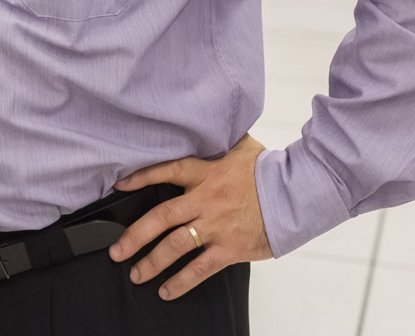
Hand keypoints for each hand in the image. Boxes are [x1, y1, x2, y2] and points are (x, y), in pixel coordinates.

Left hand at [107, 134, 274, 300]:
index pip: (166, 171)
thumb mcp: (243, 147)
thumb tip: (213, 124)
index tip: (120, 186)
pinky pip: (200, 268)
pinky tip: (166, 290)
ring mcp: (217, 226)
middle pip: (161, 217)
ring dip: (152, 262)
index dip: (140, 178)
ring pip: (176, 245)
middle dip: (135, 236)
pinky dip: (181, 281)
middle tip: (117, 250)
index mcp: (206, 173)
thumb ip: (221, 140)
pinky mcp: (230, 248)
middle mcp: (206, 200)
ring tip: (136, 274)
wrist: (297, 196)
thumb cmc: (270, 171)